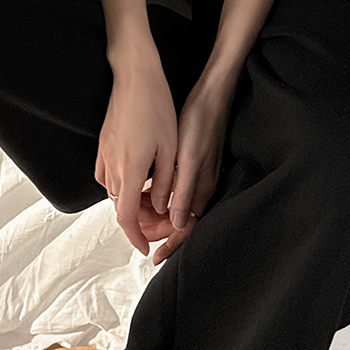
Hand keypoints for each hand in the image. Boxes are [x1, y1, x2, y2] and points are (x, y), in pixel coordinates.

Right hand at [95, 35, 178, 256]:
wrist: (135, 76)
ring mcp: (104, 155)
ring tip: (154, 198)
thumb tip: (163, 208)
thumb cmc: (156, 108)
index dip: (136, 238)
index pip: (127, 218)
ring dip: (131, 202)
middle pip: (121, 207)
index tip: (145, 248)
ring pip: (114, 192)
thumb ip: (165, 184)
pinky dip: (121, 185)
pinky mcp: (103, 144)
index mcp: (131, 171)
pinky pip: (108, 176)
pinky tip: (137, 177)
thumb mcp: (170, 149)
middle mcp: (113, 167)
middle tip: (159, 220)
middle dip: (138, 220)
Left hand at [148, 63, 234, 266]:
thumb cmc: (201, 122)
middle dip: (157, 228)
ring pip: (174, 206)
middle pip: (178, 221)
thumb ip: (183, 191)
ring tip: (136, 209)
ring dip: (156, 212)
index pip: (184, 229)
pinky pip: (175, 191)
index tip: (152, 255)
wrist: (212, 93)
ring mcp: (197, 176)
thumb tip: (175, 223)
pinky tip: (147, 188)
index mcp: (200, 190)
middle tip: (136, 228)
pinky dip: (159, 195)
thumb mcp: (188, 157)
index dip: (168, 244)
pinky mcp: (192, 164)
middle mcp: (200, 187)